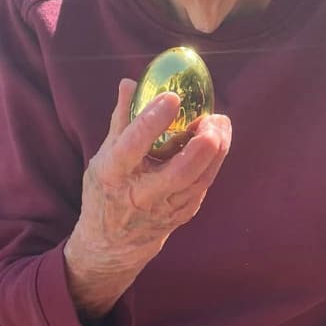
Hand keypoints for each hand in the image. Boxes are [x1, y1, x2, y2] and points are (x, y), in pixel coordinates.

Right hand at [65, 78, 231, 281]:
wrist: (113, 243)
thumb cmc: (108, 188)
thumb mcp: (104, 156)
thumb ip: (121, 120)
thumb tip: (130, 83)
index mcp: (114, 173)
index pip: (132, 145)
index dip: (152, 120)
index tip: (171, 97)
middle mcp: (140, 194)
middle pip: (178, 172)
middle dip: (200, 146)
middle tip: (212, 118)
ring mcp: (164, 209)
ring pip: (198, 180)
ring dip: (216, 151)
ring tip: (220, 123)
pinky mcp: (182, 214)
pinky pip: (203, 185)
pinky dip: (214, 161)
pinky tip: (219, 139)